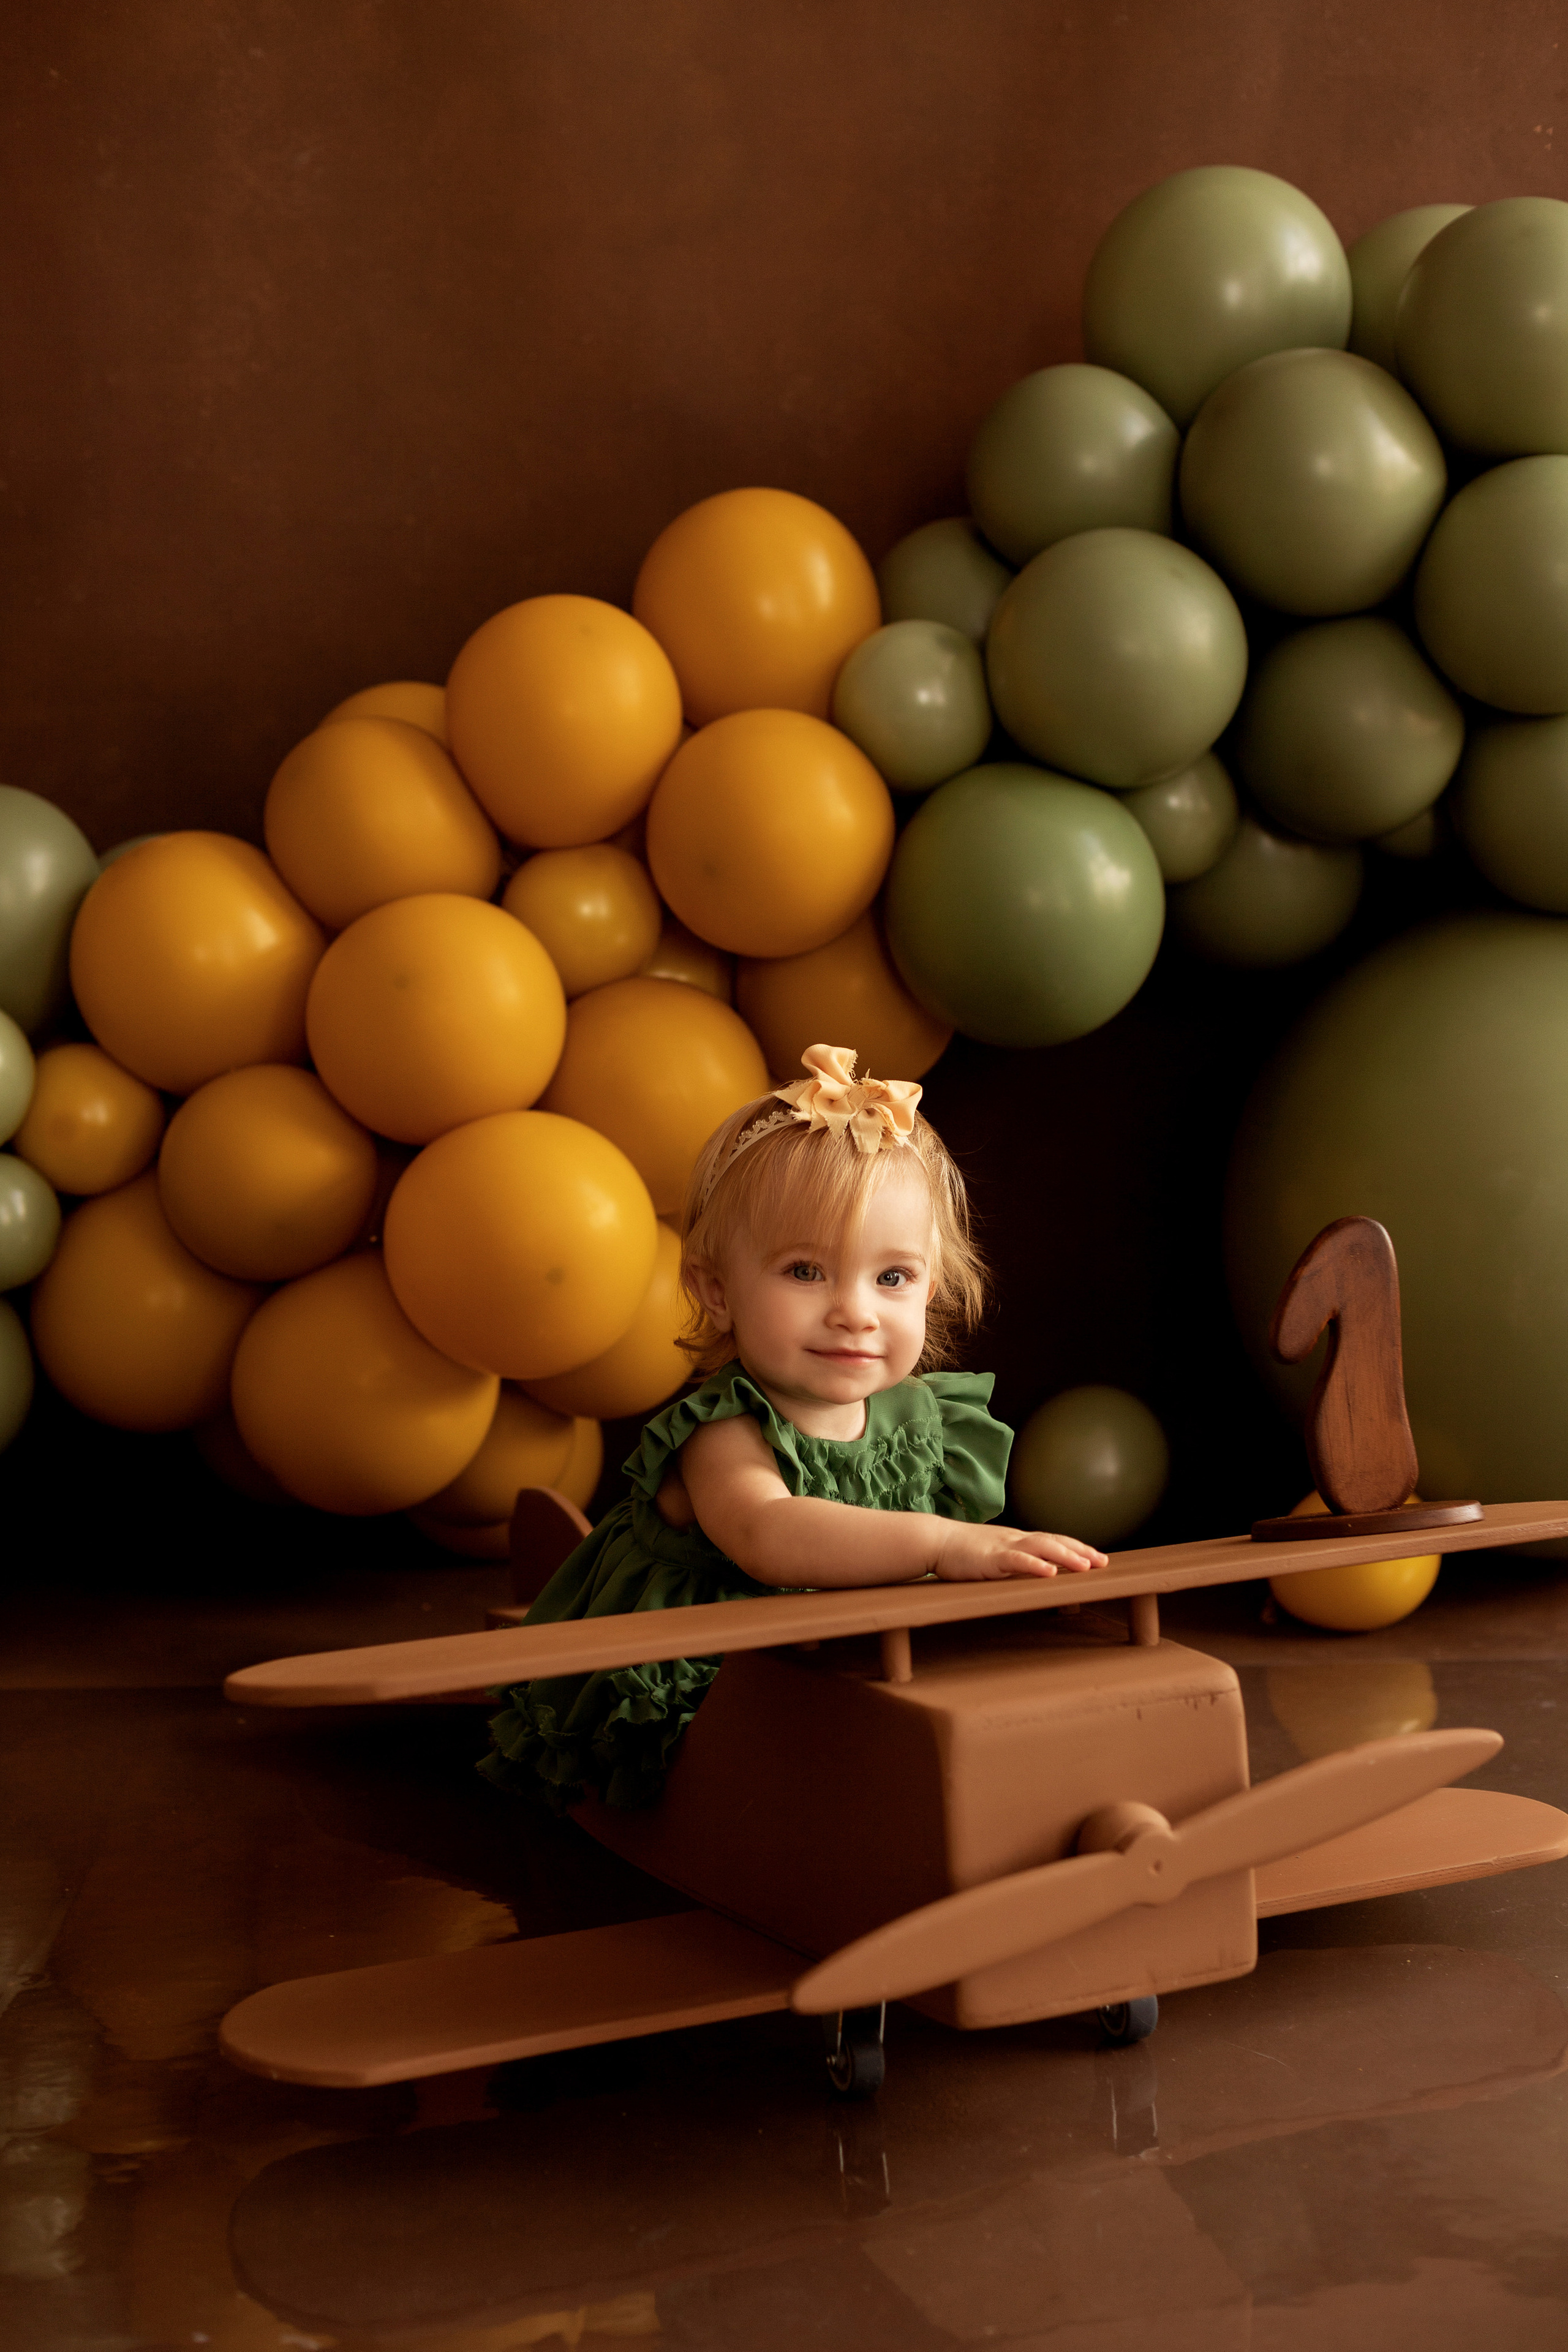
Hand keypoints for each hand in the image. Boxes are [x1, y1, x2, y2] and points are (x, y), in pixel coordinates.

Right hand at [933, 1523, 1108, 1581]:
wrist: (935, 1541)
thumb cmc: (962, 1551)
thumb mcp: (995, 1555)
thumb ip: (1014, 1562)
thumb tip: (1035, 1571)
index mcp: (1017, 1540)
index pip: (1053, 1540)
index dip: (1076, 1547)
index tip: (1097, 1557)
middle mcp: (1015, 1539)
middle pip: (1054, 1541)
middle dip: (1080, 1551)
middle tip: (1103, 1562)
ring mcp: (1003, 1546)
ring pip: (1040, 1547)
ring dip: (1065, 1555)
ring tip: (1085, 1566)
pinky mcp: (990, 1557)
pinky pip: (1016, 1560)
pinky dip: (1034, 1564)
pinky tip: (1049, 1571)